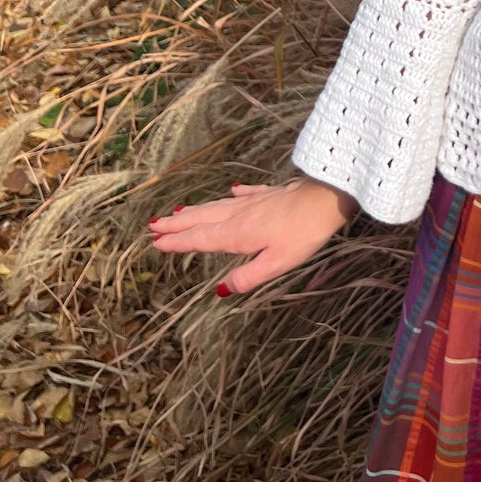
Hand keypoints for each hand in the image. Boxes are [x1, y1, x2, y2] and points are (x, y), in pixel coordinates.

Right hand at [147, 177, 358, 295]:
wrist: (326, 197)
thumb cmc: (303, 234)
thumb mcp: (275, 264)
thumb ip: (247, 277)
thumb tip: (220, 290)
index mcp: (237, 234)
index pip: (200, 239)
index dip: (178, 242)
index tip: (155, 242)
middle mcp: (240, 215)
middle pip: (203, 219)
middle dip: (178, 224)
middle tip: (154, 226)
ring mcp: (256, 202)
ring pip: (219, 206)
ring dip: (197, 210)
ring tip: (178, 211)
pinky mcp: (272, 193)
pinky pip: (247, 194)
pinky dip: (235, 194)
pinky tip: (232, 191)